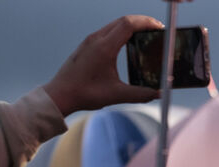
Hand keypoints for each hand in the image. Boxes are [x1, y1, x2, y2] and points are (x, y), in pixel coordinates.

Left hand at [43, 15, 162, 115]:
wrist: (59, 94)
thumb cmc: (84, 93)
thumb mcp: (116, 95)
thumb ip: (140, 94)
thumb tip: (158, 94)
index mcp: (104, 47)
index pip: (128, 24)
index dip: (146, 23)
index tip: (159, 28)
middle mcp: (96, 39)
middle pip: (123, 20)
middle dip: (142, 22)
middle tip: (156, 29)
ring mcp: (90, 40)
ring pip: (114, 24)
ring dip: (131, 25)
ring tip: (145, 34)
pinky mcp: (87, 45)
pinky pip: (107, 31)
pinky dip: (120, 31)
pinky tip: (126, 42)